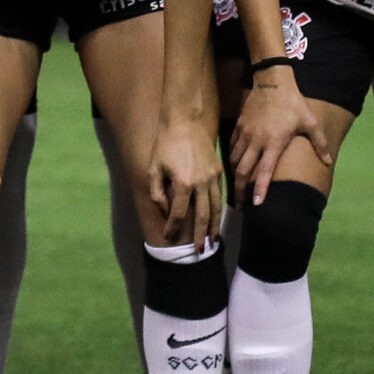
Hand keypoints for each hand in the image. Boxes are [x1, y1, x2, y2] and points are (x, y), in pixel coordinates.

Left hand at [145, 115, 224, 248]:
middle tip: (199, 251)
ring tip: (213, 241)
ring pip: (216, 207)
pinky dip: (219, 209)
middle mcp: (201, 183)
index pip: (179, 213)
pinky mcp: (218, 171)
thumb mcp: (154, 167)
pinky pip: (220, 195)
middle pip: (202, 216)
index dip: (173, 226)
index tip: (169, 236)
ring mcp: (212, 177)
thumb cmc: (165, 144)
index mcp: (183, 183)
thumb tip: (164, 209)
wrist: (185, 122)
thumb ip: (157, 191)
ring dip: (214, 226)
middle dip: (200, 235)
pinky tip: (216, 219)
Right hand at [230, 65, 331, 205]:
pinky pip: (232, 147)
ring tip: (235, 188)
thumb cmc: (293, 103)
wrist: (272, 82)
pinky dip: (232, 159)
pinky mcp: (239, 126)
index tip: (256, 205)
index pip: (264, 172)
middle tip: (239, 205)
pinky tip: (234, 165)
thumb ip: (320, 143)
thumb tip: (329, 162)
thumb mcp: (310, 122)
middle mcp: (256, 142)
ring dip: (234, 176)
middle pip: (242, 171)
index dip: (259, 189)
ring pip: (234, 160)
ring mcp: (245, 134)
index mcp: (274, 144)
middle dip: (239, 190)